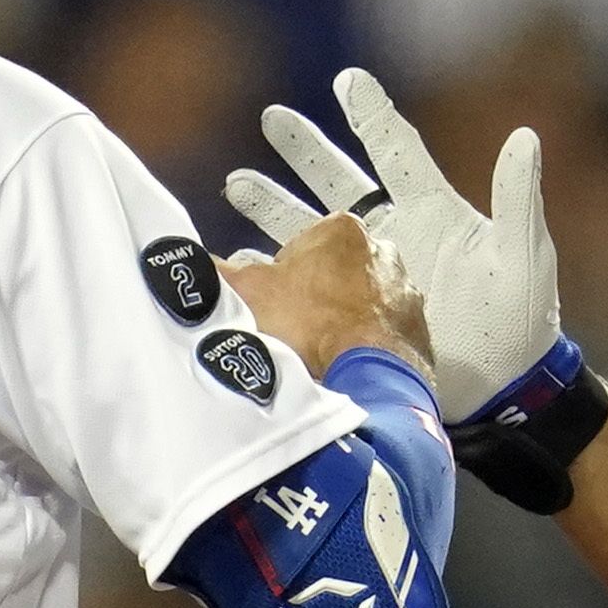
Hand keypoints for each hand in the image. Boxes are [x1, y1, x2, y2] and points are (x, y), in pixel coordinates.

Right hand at [218, 199, 431, 383]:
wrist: (365, 377)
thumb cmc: (310, 327)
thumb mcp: (248, 294)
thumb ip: (218, 273)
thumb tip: (190, 265)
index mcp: (342, 231)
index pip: (301, 248)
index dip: (281, 279)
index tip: (275, 306)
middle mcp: (382, 252)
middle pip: (334, 275)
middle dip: (315, 298)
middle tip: (294, 331)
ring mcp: (405, 292)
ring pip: (362, 305)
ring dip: (343, 324)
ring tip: (320, 353)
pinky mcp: (418, 330)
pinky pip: (384, 335)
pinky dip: (368, 348)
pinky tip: (348, 365)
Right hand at [229, 69, 556, 421]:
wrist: (504, 391)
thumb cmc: (522, 321)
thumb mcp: (525, 257)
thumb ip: (518, 199)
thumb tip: (525, 137)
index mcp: (434, 210)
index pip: (396, 151)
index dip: (371, 116)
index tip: (347, 80)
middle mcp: (395, 232)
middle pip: (340, 180)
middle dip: (305, 149)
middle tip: (271, 117)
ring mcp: (370, 273)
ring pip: (311, 228)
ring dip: (274, 206)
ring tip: (236, 182)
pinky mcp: (355, 311)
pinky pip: (304, 286)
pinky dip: (274, 273)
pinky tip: (243, 259)